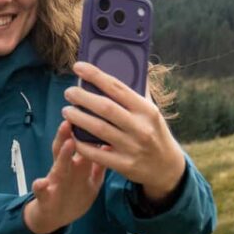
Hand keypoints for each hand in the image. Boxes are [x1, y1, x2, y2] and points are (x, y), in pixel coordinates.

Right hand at [23, 120, 104, 233]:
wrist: (53, 217)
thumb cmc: (72, 194)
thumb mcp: (88, 179)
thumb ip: (97, 164)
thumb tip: (112, 147)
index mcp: (75, 166)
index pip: (79, 145)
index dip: (84, 133)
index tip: (91, 118)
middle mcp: (63, 170)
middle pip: (65, 150)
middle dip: (67, 136)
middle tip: (71, 121)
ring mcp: (53, 182)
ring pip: (57, 166)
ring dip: (61, 156)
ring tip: (65, 144)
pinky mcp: (45, 197)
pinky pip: (41, 192)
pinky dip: (40, 187)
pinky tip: (40, 183)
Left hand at [61, 61, 185, 203]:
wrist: (166, 167)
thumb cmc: (153, 132)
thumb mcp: (151, 111)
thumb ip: (137, 92)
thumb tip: (130, 66)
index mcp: (146, 110)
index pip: (117, 87)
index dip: (95, 76)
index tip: (78, 67)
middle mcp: (140, 127)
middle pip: (105, 107)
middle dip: (82, 97)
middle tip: (68, 93)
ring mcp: (132, 147)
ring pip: (98, 129)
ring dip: (78, 118)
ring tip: (66, 111)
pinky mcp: (124, 164)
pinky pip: (96, 153)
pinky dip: (81, 143)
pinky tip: (72, 134)